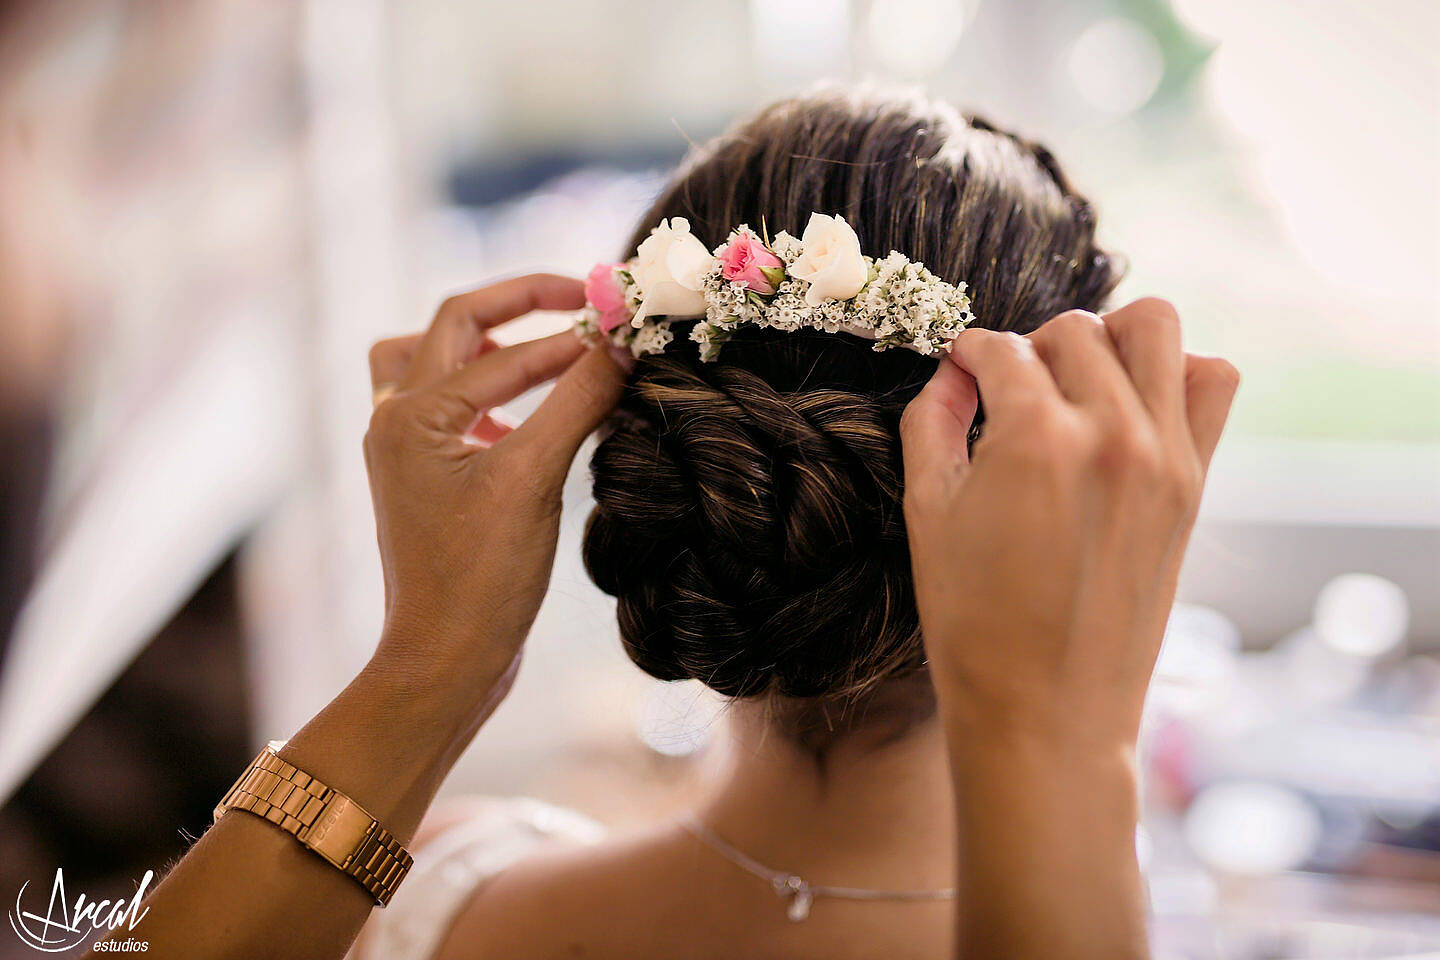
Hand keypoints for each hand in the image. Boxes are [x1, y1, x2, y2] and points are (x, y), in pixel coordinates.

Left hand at [364, 274, 624, 709]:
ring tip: (546, 348)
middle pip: (454, 328)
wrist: (445, 661)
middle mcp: (395, 421)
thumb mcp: (535, 478)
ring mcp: (404, 451)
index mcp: (411, 413)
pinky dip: (490, 396)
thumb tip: (623, 344)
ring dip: (490, 346)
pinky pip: (450, 409)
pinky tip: (528, 420)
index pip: (499, 343)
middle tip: (584, 302)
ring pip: (435, 362)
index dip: (569, 329)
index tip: (624, 319)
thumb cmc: (481, 577)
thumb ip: (578, 400)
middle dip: (520, 308)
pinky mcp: (425, 480)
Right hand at [901, 298, 1238, 744]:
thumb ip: (931, 420)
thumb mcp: (927, 513)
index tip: (959, 371)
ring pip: (1155, 326)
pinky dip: (1178, 371)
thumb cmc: (974, 624)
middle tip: (1006, 390)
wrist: (1045, 713)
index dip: (968, 355)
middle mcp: (1111, 433)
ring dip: (1109, 335)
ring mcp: (1165, 457)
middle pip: (1073, 332)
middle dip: (1029, 347)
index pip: (1001, 350)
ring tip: (1075, 379)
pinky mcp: (1193, 486)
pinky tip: (1131, 403)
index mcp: (1035, 438)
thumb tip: (951, 373)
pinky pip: (1213, 382)